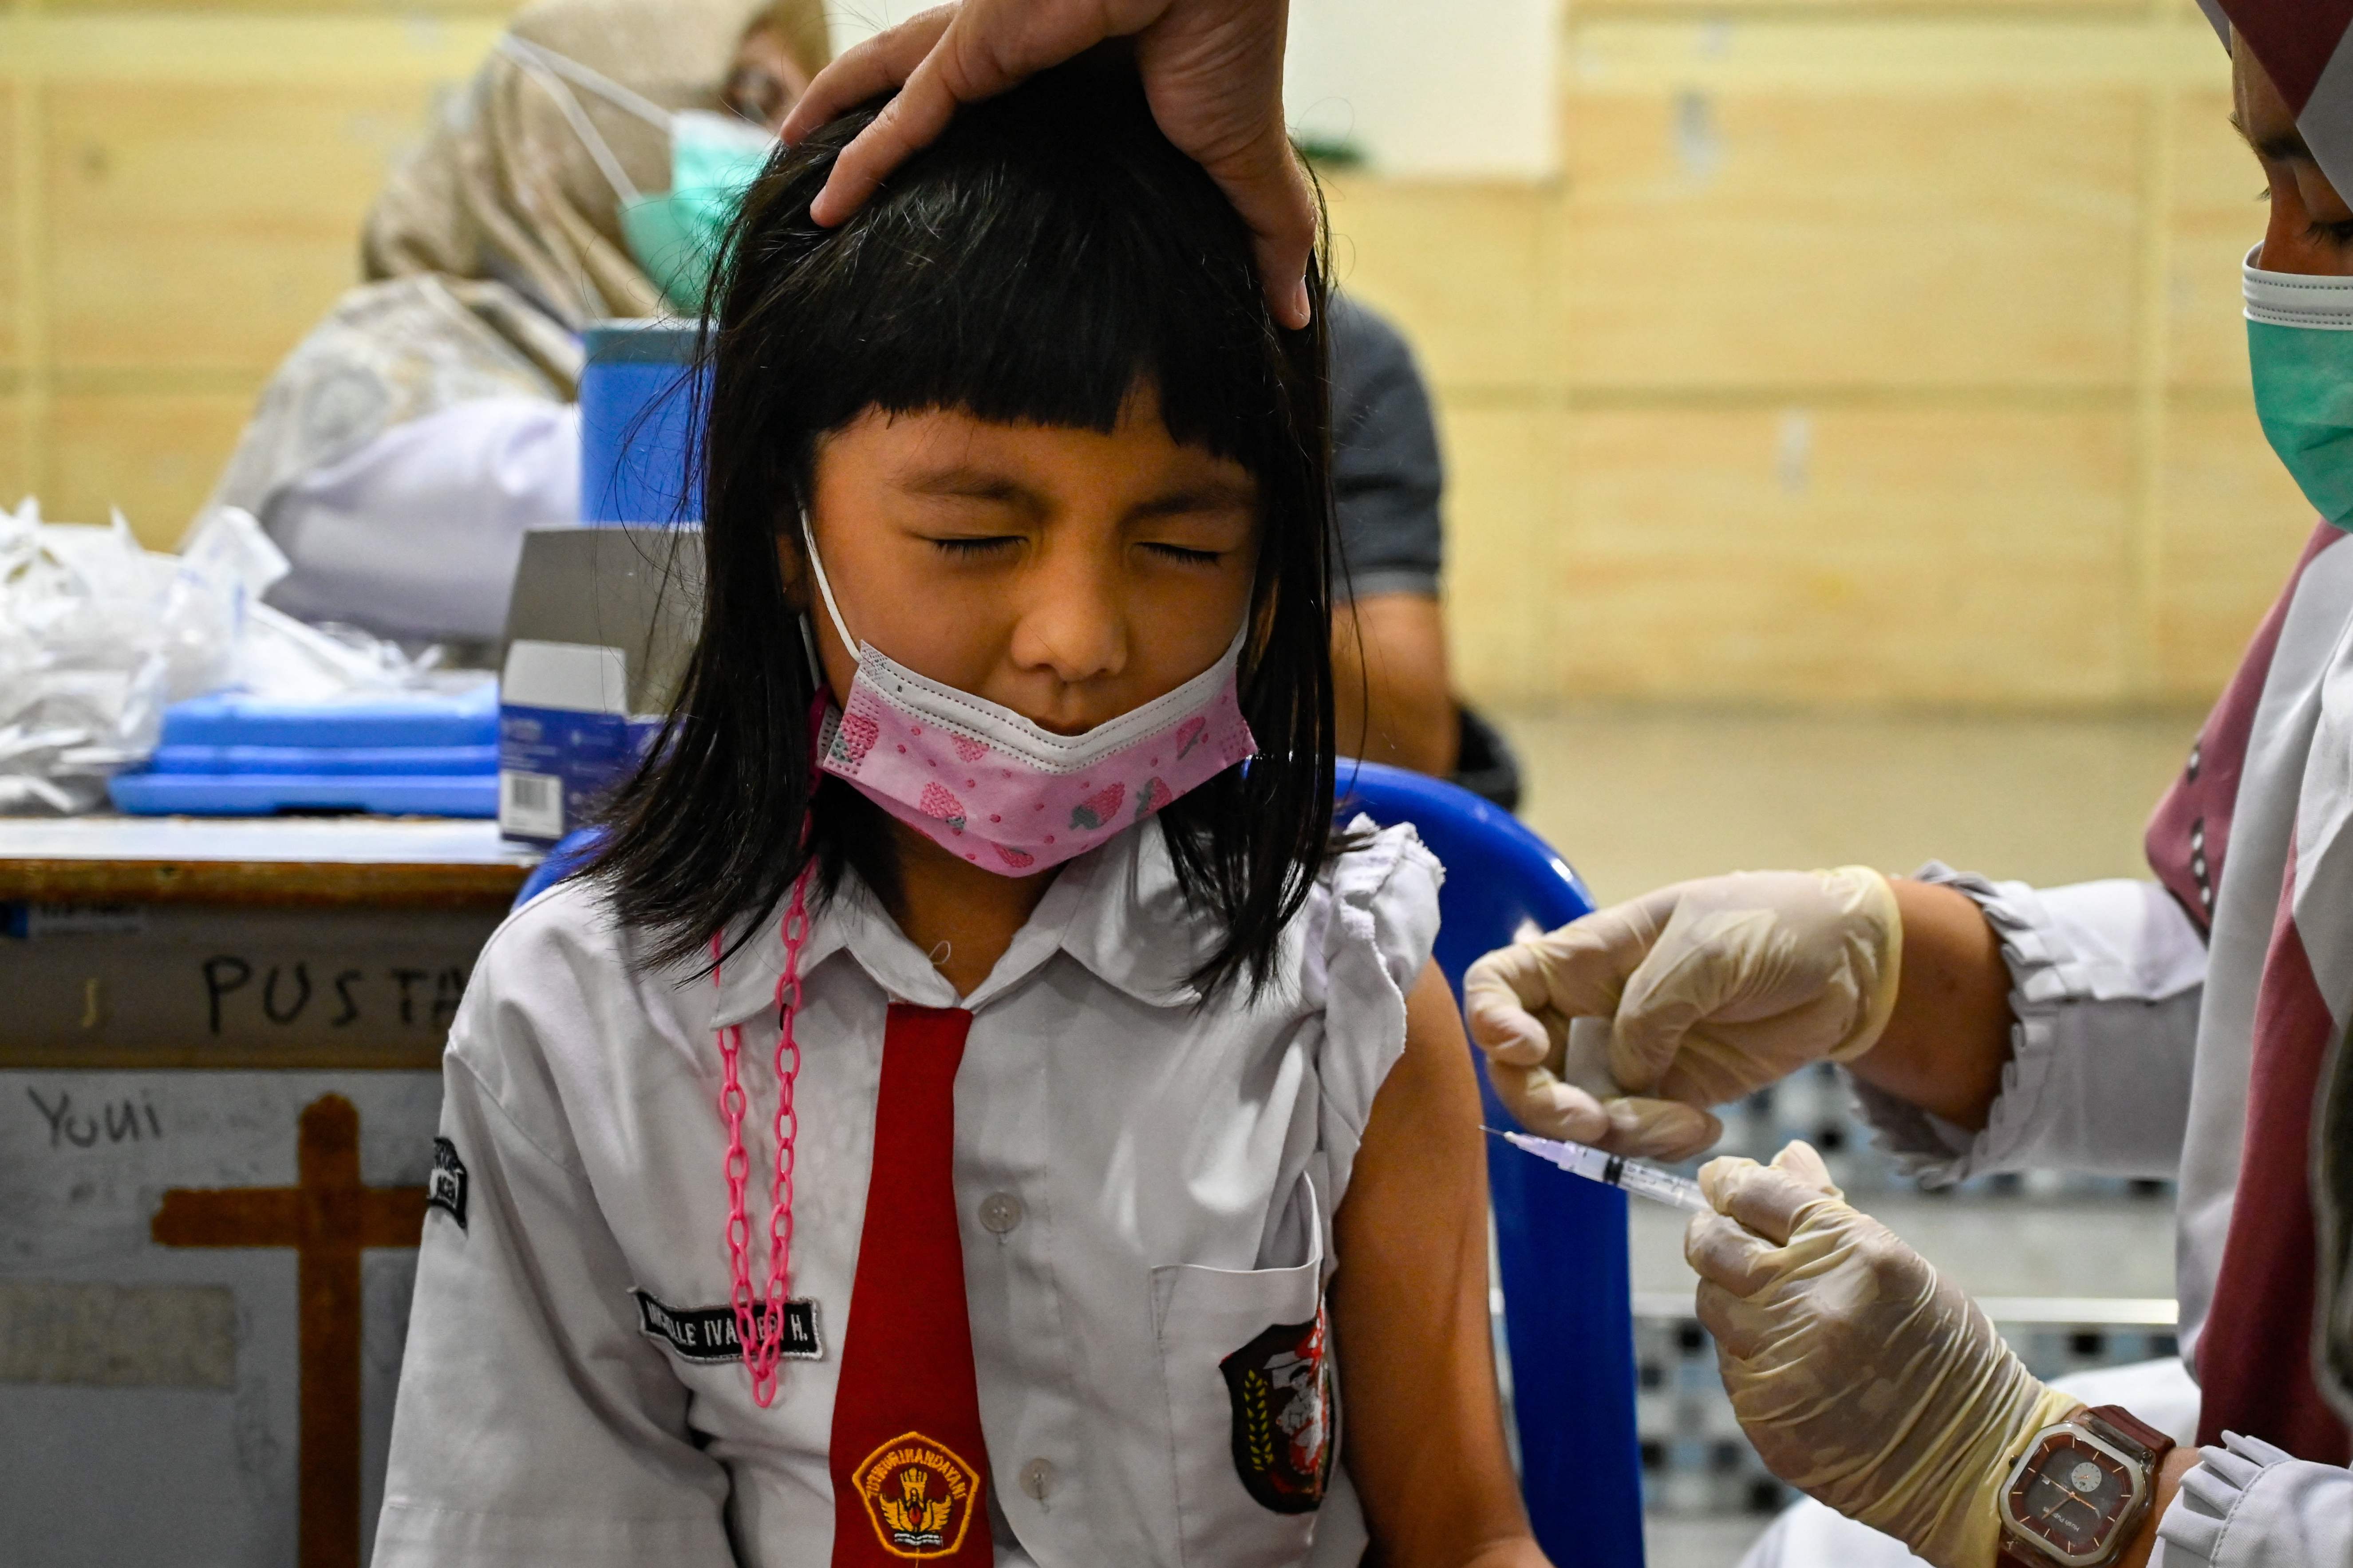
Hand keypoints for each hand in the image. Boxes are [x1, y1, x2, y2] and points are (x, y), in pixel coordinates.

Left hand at [781, 0, 1316, 327]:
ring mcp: (987, 49)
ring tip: (797, 187)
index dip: (970, 151)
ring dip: (835, 133)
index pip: (1004, 115)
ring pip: (886, 90)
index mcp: (1074, 78)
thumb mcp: (1239, 164)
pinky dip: (856, 161)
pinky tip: (819, 205)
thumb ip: (1260, 233)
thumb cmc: (1231, 49)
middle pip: (924, 95)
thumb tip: (1294, 309)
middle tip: (838, 189)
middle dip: (876, 133)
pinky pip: (896, 113)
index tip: (946, 206)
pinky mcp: (974, 51)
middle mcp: (1017, 57)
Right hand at [1461, 867, 1901, 1158]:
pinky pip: (1633, 1137)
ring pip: (1576, 1115)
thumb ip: (1650, 1010)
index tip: (1527, 1048)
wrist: (1848, 968)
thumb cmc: (1771, 926)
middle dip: (1547, 1105)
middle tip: (1595, 1124)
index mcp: (1585, 958)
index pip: (1499, 985)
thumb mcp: (1705, 948)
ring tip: (1685, 1122)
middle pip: (1522, 1069)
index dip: (1489, 1021)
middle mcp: (1590, 1011)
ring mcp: (1626, 1059)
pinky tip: (1705, 1125)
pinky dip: (1658, 1145)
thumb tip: (1619, 1073)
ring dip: (1618, 1134)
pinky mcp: (1666, 1097)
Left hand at [1686, 1143, 2080, 1567]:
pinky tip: (1793, 1363)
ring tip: (1776, 1307)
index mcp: (1854, 1252)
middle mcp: (1811, 1303)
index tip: (1721, 1181)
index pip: (1757, 1193)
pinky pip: (1730, 1364)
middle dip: (1710, 1231)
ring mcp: (1783, 1363)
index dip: (1730, 1181)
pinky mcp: (1766, 1414)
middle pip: (1713, 1246)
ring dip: (1731, 1297)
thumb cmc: (1943, 1351)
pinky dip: (1750, 1354)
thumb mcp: (1898, 1264)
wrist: (1976, 1457)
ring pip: (1713, 1305)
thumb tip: (1781, 1155)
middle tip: (1719, 1230)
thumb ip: (1827, 1211)